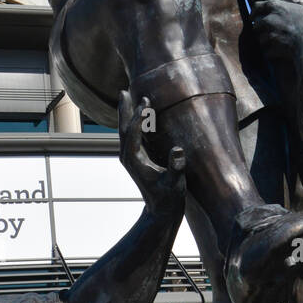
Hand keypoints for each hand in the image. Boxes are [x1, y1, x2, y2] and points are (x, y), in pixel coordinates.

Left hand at [118, 92, 185, 219]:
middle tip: (124, 91)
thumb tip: (178, 150)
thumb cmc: (169, 198)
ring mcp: (130, 157)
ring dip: (126, 113)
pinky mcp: (135, 158)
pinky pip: (131, 135)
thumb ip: (176, 168)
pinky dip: (133, 122)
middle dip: (125, 110)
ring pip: (125, 131)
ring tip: (127, 96)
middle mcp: (128, 157)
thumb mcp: (175, 184)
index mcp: (135, 160)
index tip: (145, 102)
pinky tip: (137, 114)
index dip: (138, 117)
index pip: (133, 133)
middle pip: (124, 129)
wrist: (161, 211)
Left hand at [251, 0, 302, 59]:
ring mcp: (268, 34)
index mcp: (279, 7)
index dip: (257, 10)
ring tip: (270, 44)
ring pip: (258, 37)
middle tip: (263, 31)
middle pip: (256, 22)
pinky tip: (275, 56)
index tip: (256, 14)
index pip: (259, 5)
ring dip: (263, 41)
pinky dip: (268, 54)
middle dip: (259, 27)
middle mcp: (270, 19)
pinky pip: (265, 51)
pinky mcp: (269, 48)